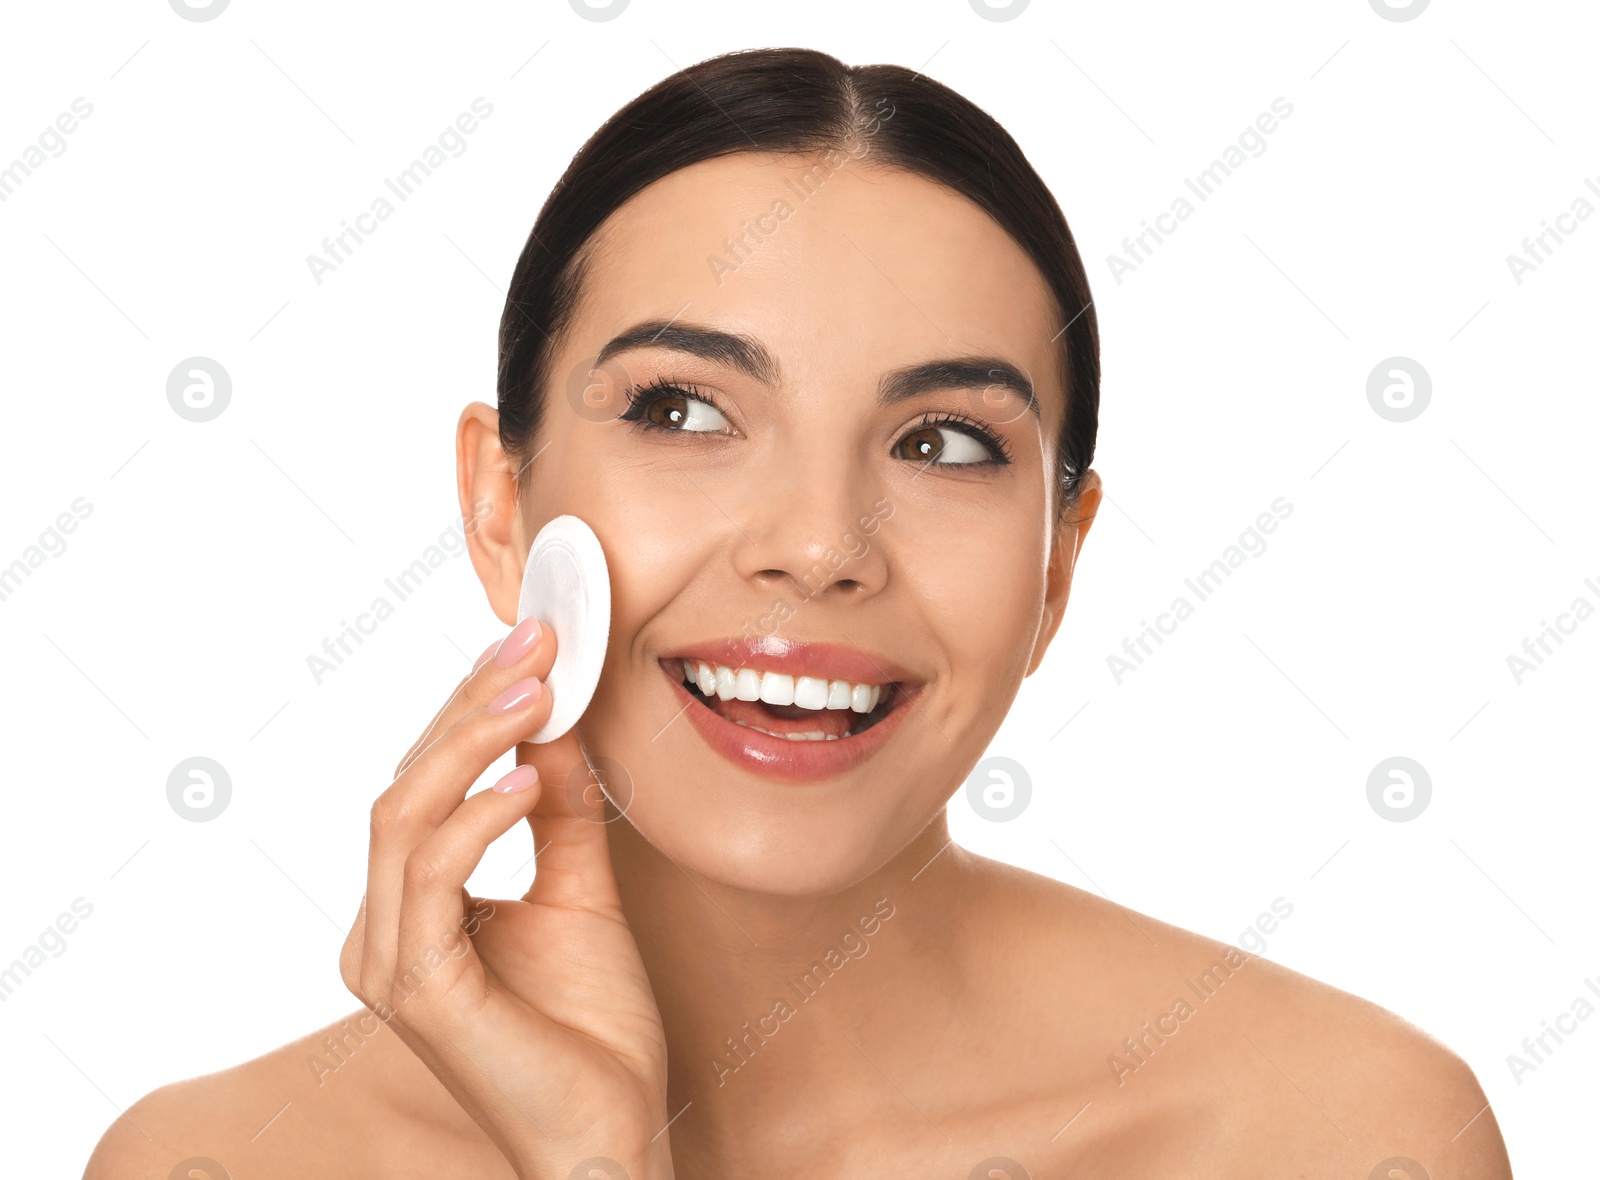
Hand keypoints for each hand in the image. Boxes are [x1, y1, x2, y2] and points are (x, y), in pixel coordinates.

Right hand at [339, 616, 672, 1179]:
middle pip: (403, 786)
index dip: (472, 707)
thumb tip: (555, 726)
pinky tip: (530, 778)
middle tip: (536, 643)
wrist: (611, 1132)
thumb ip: (558, 814)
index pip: (424, 784)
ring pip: (402, 818)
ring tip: (538, 693)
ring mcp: (388, 959)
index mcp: (411, 907)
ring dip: (470, 743)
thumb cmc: (591, 1031)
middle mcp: (382, 928)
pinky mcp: (415, 987)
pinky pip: (430, 877)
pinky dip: (476, 817)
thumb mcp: (581, 893)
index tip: (533, 645)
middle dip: (470, 705)